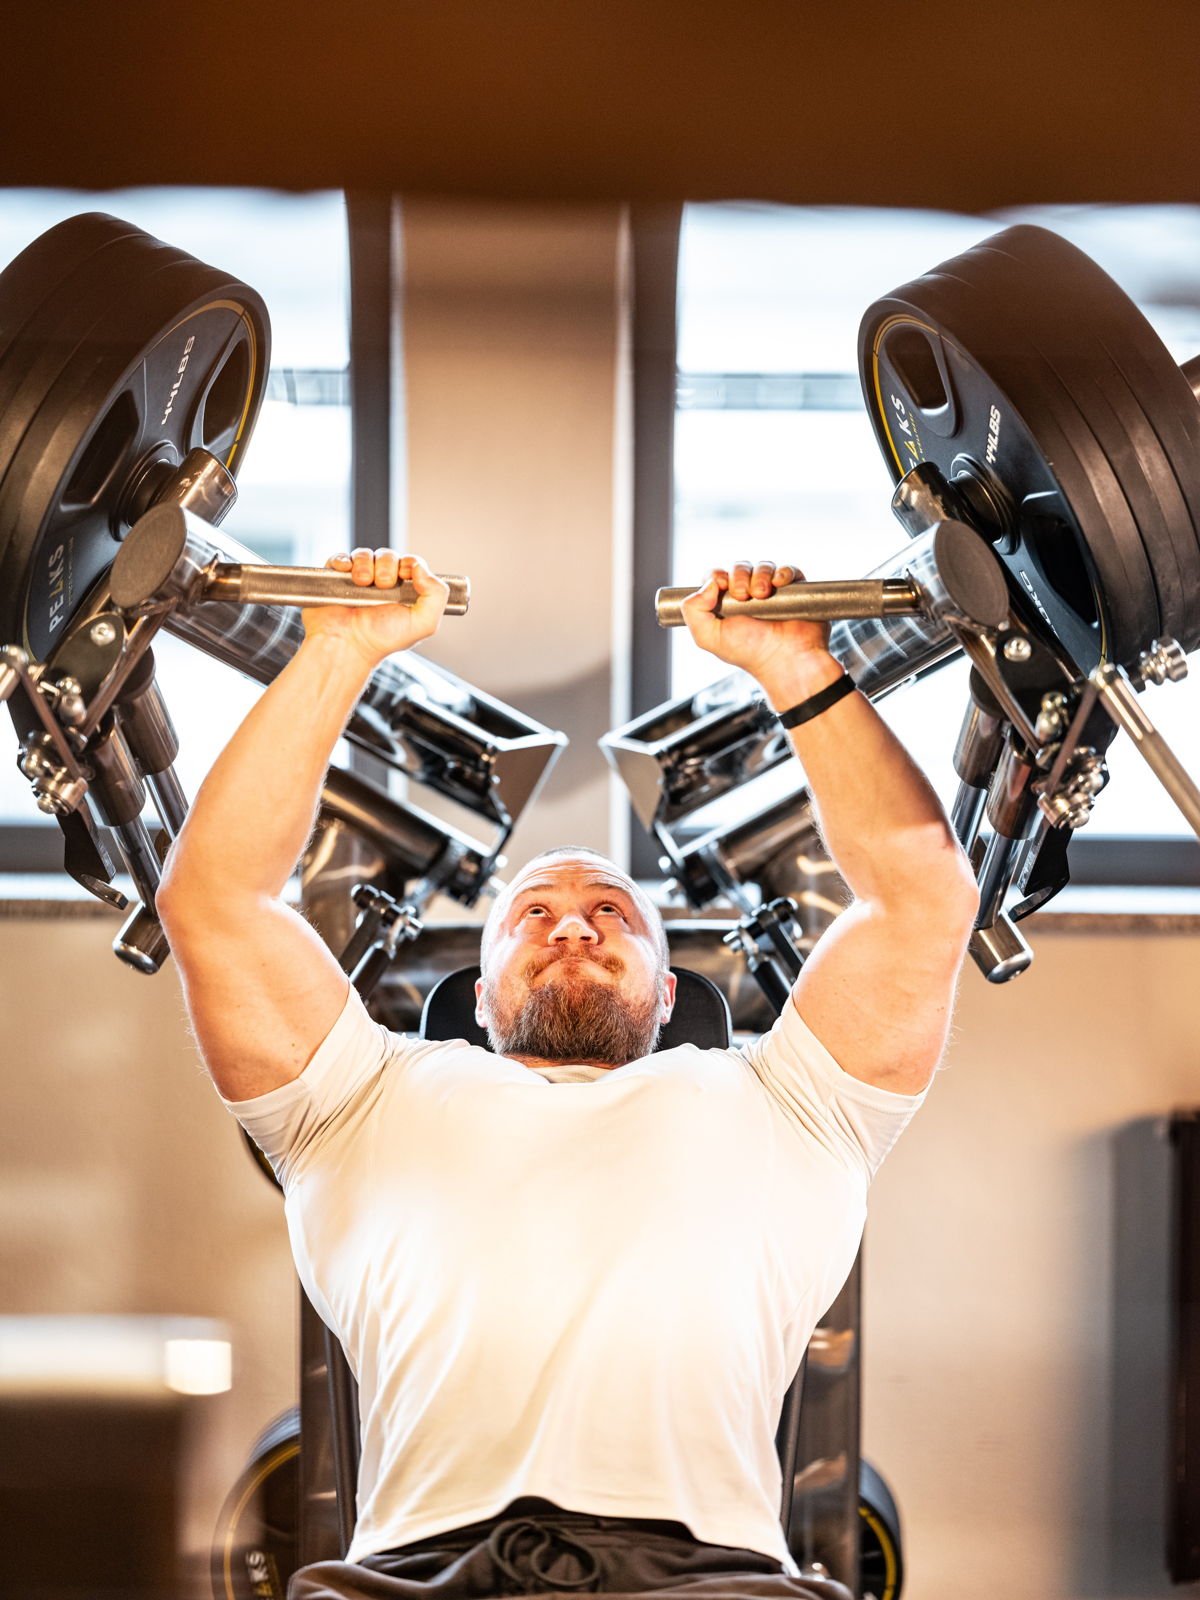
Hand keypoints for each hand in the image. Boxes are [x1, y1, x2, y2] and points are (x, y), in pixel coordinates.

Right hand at [301, 548, 448, 667]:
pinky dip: (344, 560)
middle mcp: (382, 585)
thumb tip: (421, 567)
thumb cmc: (382, 640)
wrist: (348, 645)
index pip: (412, 563)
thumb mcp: (423, 624)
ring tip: (363, 583)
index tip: (404, 575)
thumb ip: (437, 595)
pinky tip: (347, 572)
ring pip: (365, 555)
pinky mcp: (336, 580)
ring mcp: (359, 581)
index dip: (409, 564)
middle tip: (383, 585)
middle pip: (388, 555)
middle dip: (387, 565)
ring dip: (365, 564)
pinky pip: (340, 558)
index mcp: (404, 592)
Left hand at [679, 560, 835, 689]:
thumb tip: (708, 583)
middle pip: (739, 567)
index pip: (716, 576)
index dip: (717, 576)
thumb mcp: (708, 637)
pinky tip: (779, 584)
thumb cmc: (749, 652)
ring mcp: (771, 592)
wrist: (784, 659)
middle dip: (739, 576)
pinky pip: (787, 570)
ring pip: (762, 566)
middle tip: (743, 596)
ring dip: (760, 575)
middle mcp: (747, 596)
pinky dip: (782, 572)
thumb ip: (692, 610)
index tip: (721, 586)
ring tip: (762, 595)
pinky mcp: (793, 591)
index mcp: (725, 605)